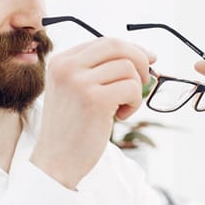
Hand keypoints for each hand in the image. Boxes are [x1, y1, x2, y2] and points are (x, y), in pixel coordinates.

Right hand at [30, 38, 155, 188]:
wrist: (56, 161)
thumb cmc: (72, 129)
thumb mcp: (76, 91)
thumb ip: (99, 71)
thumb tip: (143, 55)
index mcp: (60, 61)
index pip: (105, 42)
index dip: (132, 49)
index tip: (147, 60)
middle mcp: (67, 67)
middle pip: (117, 46)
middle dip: (140, 60)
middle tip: (147, 79)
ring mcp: (79, 82)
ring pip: (128, 68)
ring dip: (135, 89)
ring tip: (123, 108)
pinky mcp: (95, 99)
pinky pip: (132, 88)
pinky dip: (134, 103)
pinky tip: (121, 117)